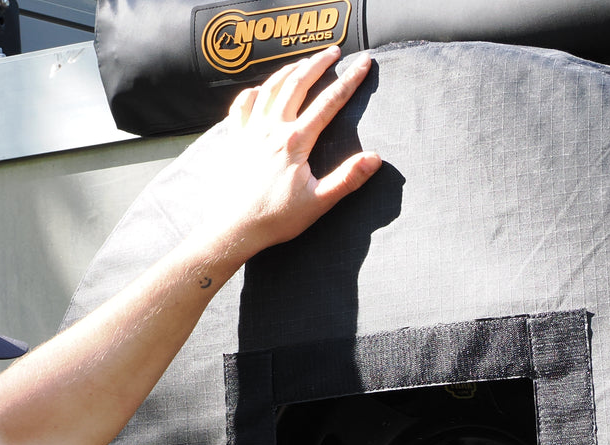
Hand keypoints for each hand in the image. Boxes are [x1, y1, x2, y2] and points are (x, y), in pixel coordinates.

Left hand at [198, 46, 380, 259]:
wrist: (234, 228)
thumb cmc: (276, 218)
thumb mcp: (319, 202)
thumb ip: (347, 178)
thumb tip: (375, 158)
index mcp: (295, 141)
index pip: (329, 101)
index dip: (350, 80)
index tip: (363, 63)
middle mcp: (272, 128)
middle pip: (297, 83)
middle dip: (318, 63)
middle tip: (334, 52)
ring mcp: (250, 131)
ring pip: (270, 87)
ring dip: (288, 70)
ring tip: (303, 63)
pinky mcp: (234, 139)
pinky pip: (241, 106)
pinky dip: (253, 92)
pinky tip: (260, 89)